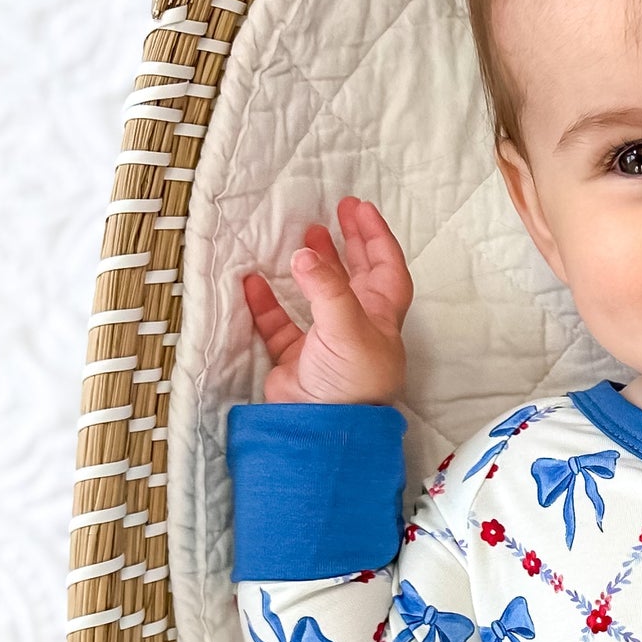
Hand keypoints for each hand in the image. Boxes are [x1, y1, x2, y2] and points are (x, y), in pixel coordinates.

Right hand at [242, 196, 412, 404]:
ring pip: (319, 297)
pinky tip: (253, 280)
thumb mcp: (347, 328)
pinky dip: (266, 302)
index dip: (377, 238)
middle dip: (349, 245)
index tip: (360, 209)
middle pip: (357, 278)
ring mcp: (326, 344)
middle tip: (336, 213)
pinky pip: (279, 324)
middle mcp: (357, 328)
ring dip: (312, 268)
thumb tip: (303, 254)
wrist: (324, 432)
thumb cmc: (352, 383)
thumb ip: (326, 289)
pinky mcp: (296, 361)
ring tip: (301, 239)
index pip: (387, 269)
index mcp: (381, 319)